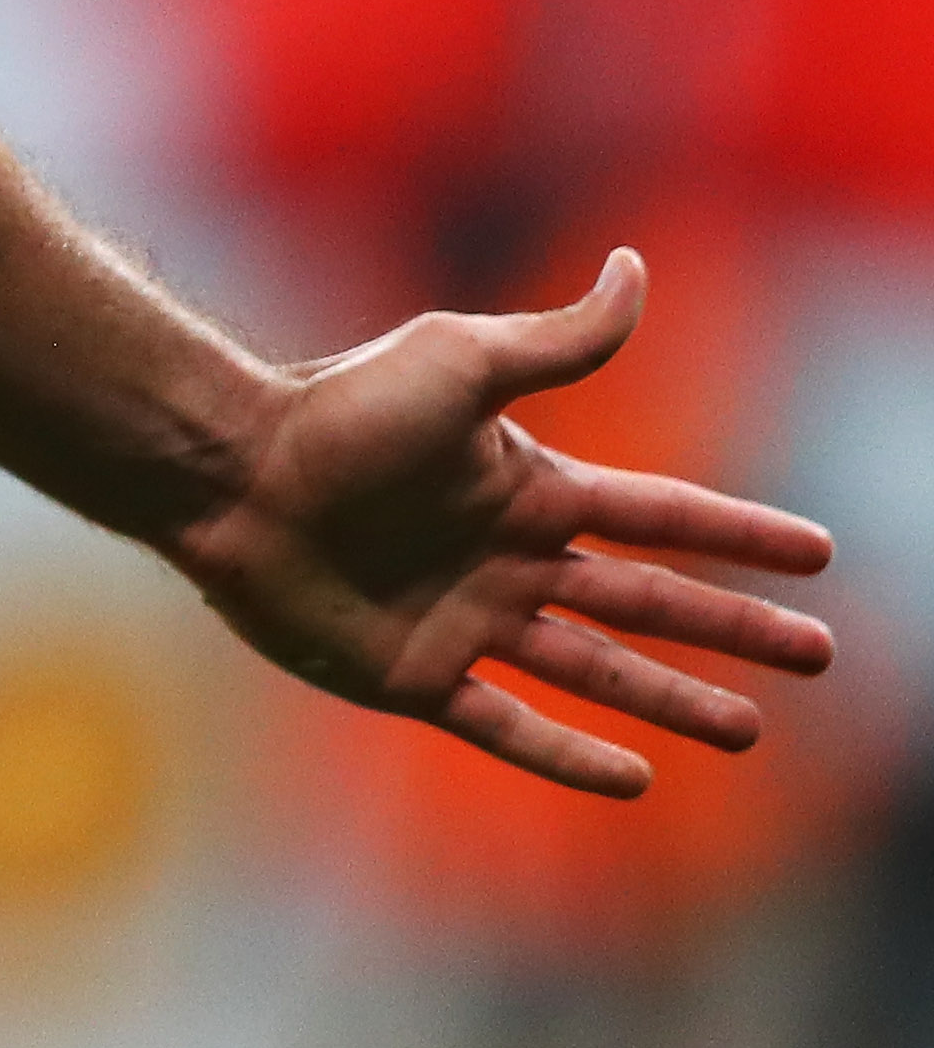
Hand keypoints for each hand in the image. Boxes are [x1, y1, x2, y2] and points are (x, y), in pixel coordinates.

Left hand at [169, 251, 836, 796]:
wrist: (228, 471)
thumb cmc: (335, 408)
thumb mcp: (462, 361)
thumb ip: (560, 339)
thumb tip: (637, 265)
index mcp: (526, 487)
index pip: (662, 515)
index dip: (740, 534)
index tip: (819, 553)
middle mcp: (505, 559)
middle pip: (647, 603)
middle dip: (733, 629)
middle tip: (820, 657)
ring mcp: (462, 621)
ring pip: (596, 673)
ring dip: (673, 700)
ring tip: (749, 732)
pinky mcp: (411, 676)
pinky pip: (508, 727)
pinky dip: (569, 757)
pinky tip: (634, 782)